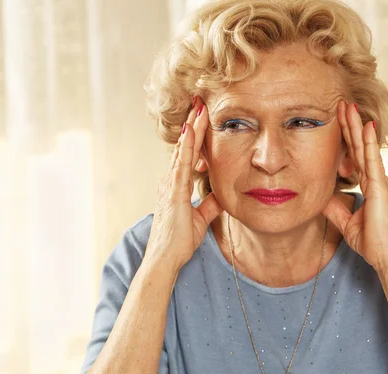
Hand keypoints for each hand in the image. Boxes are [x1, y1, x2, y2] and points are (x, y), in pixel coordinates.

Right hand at [147, 97, 222, 269]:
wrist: (166, 258)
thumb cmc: (179, 242)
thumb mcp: (201, 219)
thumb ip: (210, 205)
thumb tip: (222, 195)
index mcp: (176, 187)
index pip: (189, 155)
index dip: (196, 136)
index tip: (203, 117)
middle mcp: (170, 181)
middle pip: (185, 146)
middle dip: (193, 123)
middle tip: (200, 101)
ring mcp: (170, 185)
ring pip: (184, 149)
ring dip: (192, 127)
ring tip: (200, 106)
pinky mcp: (174, 192)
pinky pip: (182, 163)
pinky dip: (187, 145)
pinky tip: (191, 129)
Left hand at [322, 101, 387, 272]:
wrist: (387, 258)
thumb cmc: (371, 242)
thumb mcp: (345, 221)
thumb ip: (334, 206)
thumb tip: (319, 195)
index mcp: (370, 186)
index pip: (354, 156)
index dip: (346, 138)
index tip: (337, 120)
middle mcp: (376, 179)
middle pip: (359, 147)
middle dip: (350, 125)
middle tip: (341, 103)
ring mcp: (380, 182)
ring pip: (365, 148)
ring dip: (356, 126)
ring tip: (348, 106)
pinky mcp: (381, 188)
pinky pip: (372, 161)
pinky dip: (368, 143)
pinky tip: (365, 127)